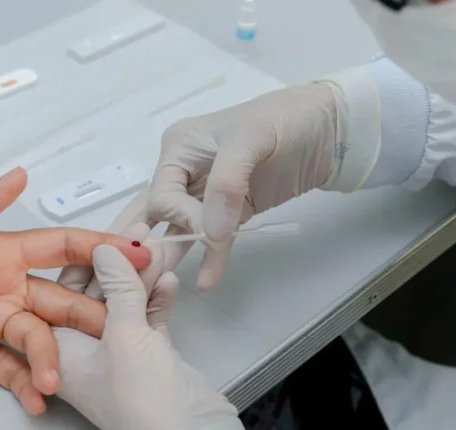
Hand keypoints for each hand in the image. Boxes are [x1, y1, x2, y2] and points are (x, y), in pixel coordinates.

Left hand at [54, 244, 242, 429]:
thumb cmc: (142, 404)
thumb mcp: (124, 333)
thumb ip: (117, 287)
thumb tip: (107, 252)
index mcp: (63, 349)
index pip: (64, 293)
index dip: (85, 261)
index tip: (105, 236)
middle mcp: (87, 353)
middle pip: (98, 295)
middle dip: (119, 266)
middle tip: (137, 238)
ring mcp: (120, 356)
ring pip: (127, 305)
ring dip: (143, 279)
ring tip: (158, 249)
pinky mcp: (150, 360)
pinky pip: (150, 321)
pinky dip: (159, 301)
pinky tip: (168, 281)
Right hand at [65, 84, 335, 291]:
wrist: (328, 130)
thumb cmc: (286, 121)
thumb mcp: (252, 140)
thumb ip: (227, 184)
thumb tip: (209, 232)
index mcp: (179, 147)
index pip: (162, 194)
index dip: (180, 218)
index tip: (208, 232)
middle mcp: (182, 171)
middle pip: (152, 213)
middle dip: (141, 243)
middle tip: (127, 278)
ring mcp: (203, 194)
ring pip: (174, 229)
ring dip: (167, 255)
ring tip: (150, 288)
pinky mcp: (226, 211)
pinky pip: (208, 238)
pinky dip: (207, 258)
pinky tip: (206, 280)